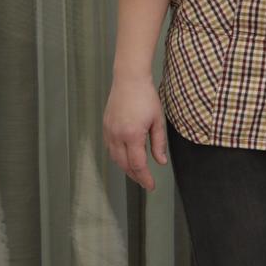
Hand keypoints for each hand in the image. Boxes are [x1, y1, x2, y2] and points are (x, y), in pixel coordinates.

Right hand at [103, 74, 168, 190]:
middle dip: (135, 176)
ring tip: (137, 173)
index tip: (151, 186)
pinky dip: (118, 157)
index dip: (144, 178)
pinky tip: (126, 158)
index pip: (138, 164)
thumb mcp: (158, 121)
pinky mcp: (105, 127)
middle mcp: (117, 136)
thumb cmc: (146, 97)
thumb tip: (160, 162)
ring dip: (126, 168)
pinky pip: (110, 148)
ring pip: (115, 158)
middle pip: (124, 164)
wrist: (129, 80)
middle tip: (145, 182)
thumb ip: (158, 143)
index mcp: (132, 135)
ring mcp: (109, 131)